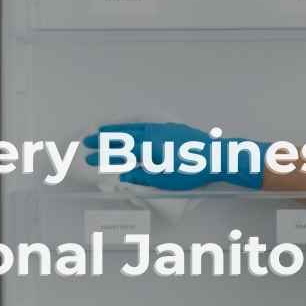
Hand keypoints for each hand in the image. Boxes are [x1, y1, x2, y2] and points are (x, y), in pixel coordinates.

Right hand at [82, 122, 268, 190]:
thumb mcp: (165, 180)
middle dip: (104, 138)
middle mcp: (153, 135)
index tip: (89, 158)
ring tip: (104, 130)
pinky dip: (134, 126)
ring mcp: (163, 129)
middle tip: (88, 140)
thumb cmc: (192, 172)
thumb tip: (124, 174)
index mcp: (149, 148)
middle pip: (123, 135)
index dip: (103, 155)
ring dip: (118, 129)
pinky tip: (133, 128)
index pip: (120, 151)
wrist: (218, 157)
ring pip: (134, 127)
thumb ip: (142, 176)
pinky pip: (147, 125)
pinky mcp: (173, 128)